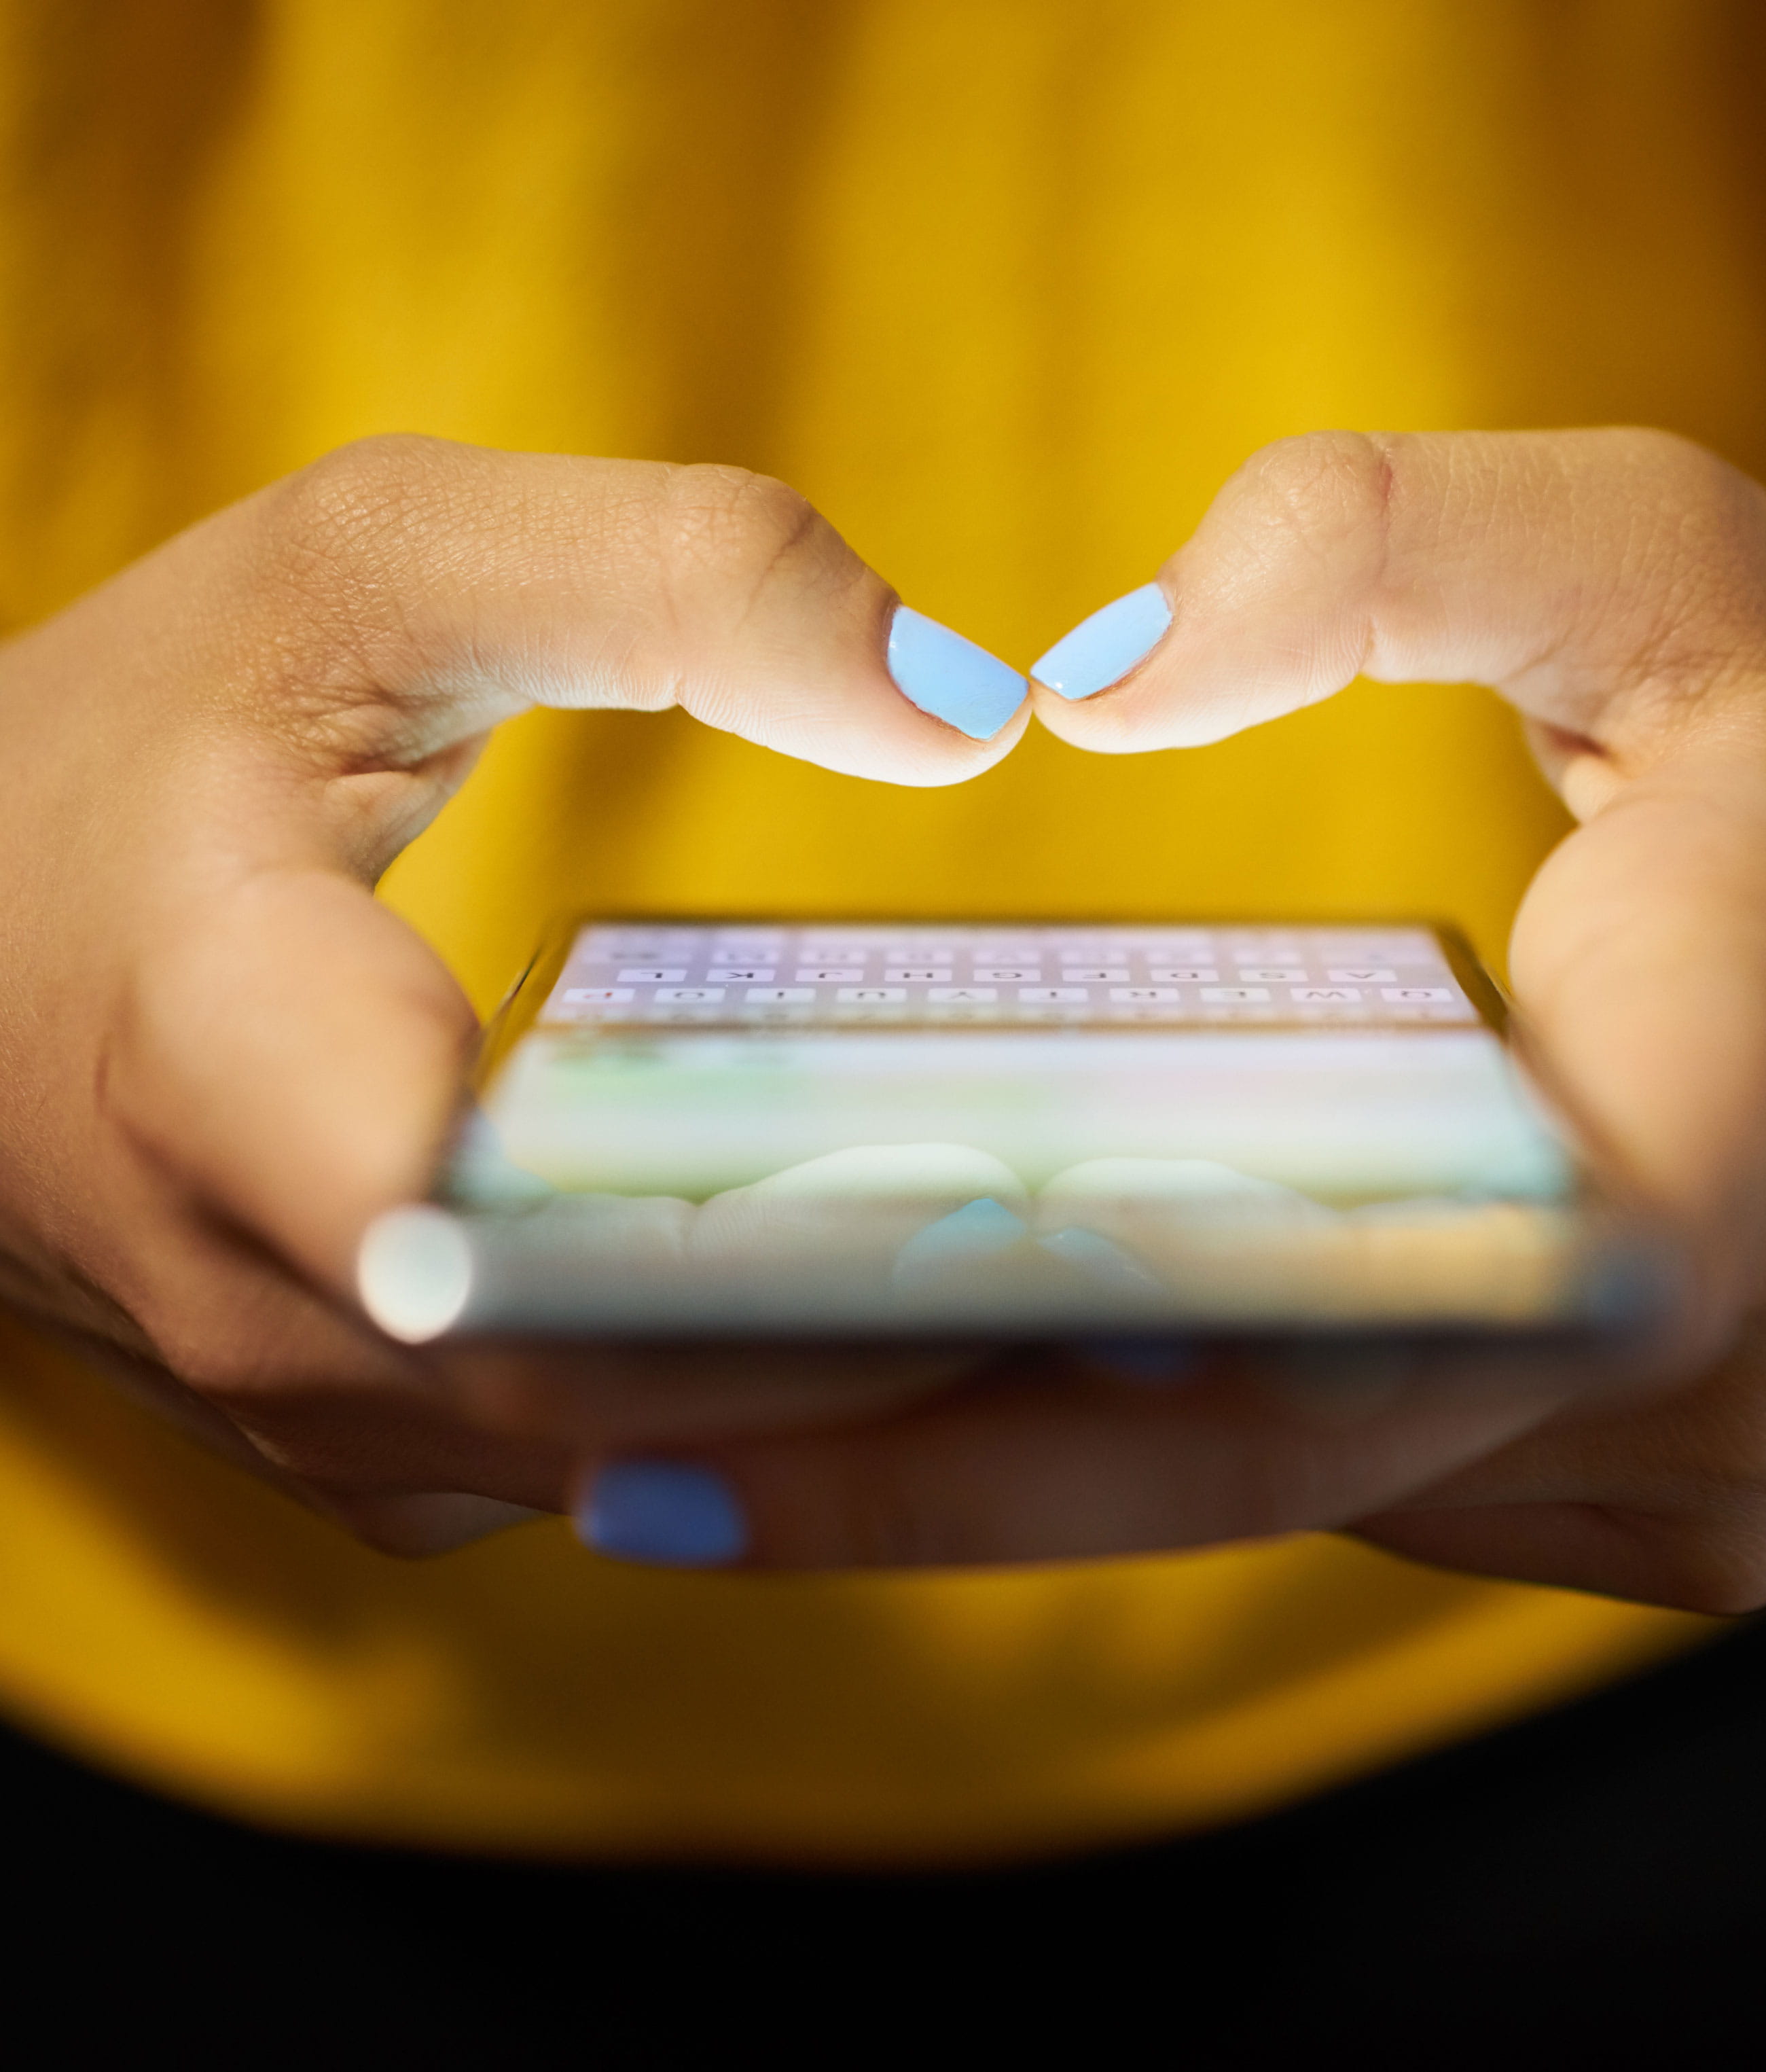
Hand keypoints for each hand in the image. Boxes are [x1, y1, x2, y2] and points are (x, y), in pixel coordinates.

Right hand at [0, 435, 1029, 1550]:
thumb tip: (975, 709)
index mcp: (238, 1079)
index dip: (800, 1261)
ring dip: (869, 1407)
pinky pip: (611, 1463)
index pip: (532, 1257)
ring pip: (643, 1467)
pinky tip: (951, 1330)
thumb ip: (673, 576)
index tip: (1041, 1217)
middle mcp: (276, 1312)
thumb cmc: (144, 735)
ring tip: (1126, 1318)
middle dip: (907, 1356)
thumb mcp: (376, 564)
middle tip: (1195, 1285)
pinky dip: (777, 1413)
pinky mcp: (378, 1439)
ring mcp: (323, 1414)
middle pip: (638, 1400)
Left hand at [651, 429, 1765, 1609]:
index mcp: (1712, 1130)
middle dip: (929, 1470)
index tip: (708, 1433)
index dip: (1007, 1401)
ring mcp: (1702, 1488)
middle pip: (1253, 1458)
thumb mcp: (1677, 559)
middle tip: (613, 1459)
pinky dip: (1189, 1441)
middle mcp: (1701, 1379)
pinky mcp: (1684, 1520)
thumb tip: (1091, 675)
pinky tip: (1005, 1380)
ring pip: (1302, 1490)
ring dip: (1042, 1463)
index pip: (1326, 1320)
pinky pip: (1376, 1484)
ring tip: (748, 1417)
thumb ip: (1394, 545)